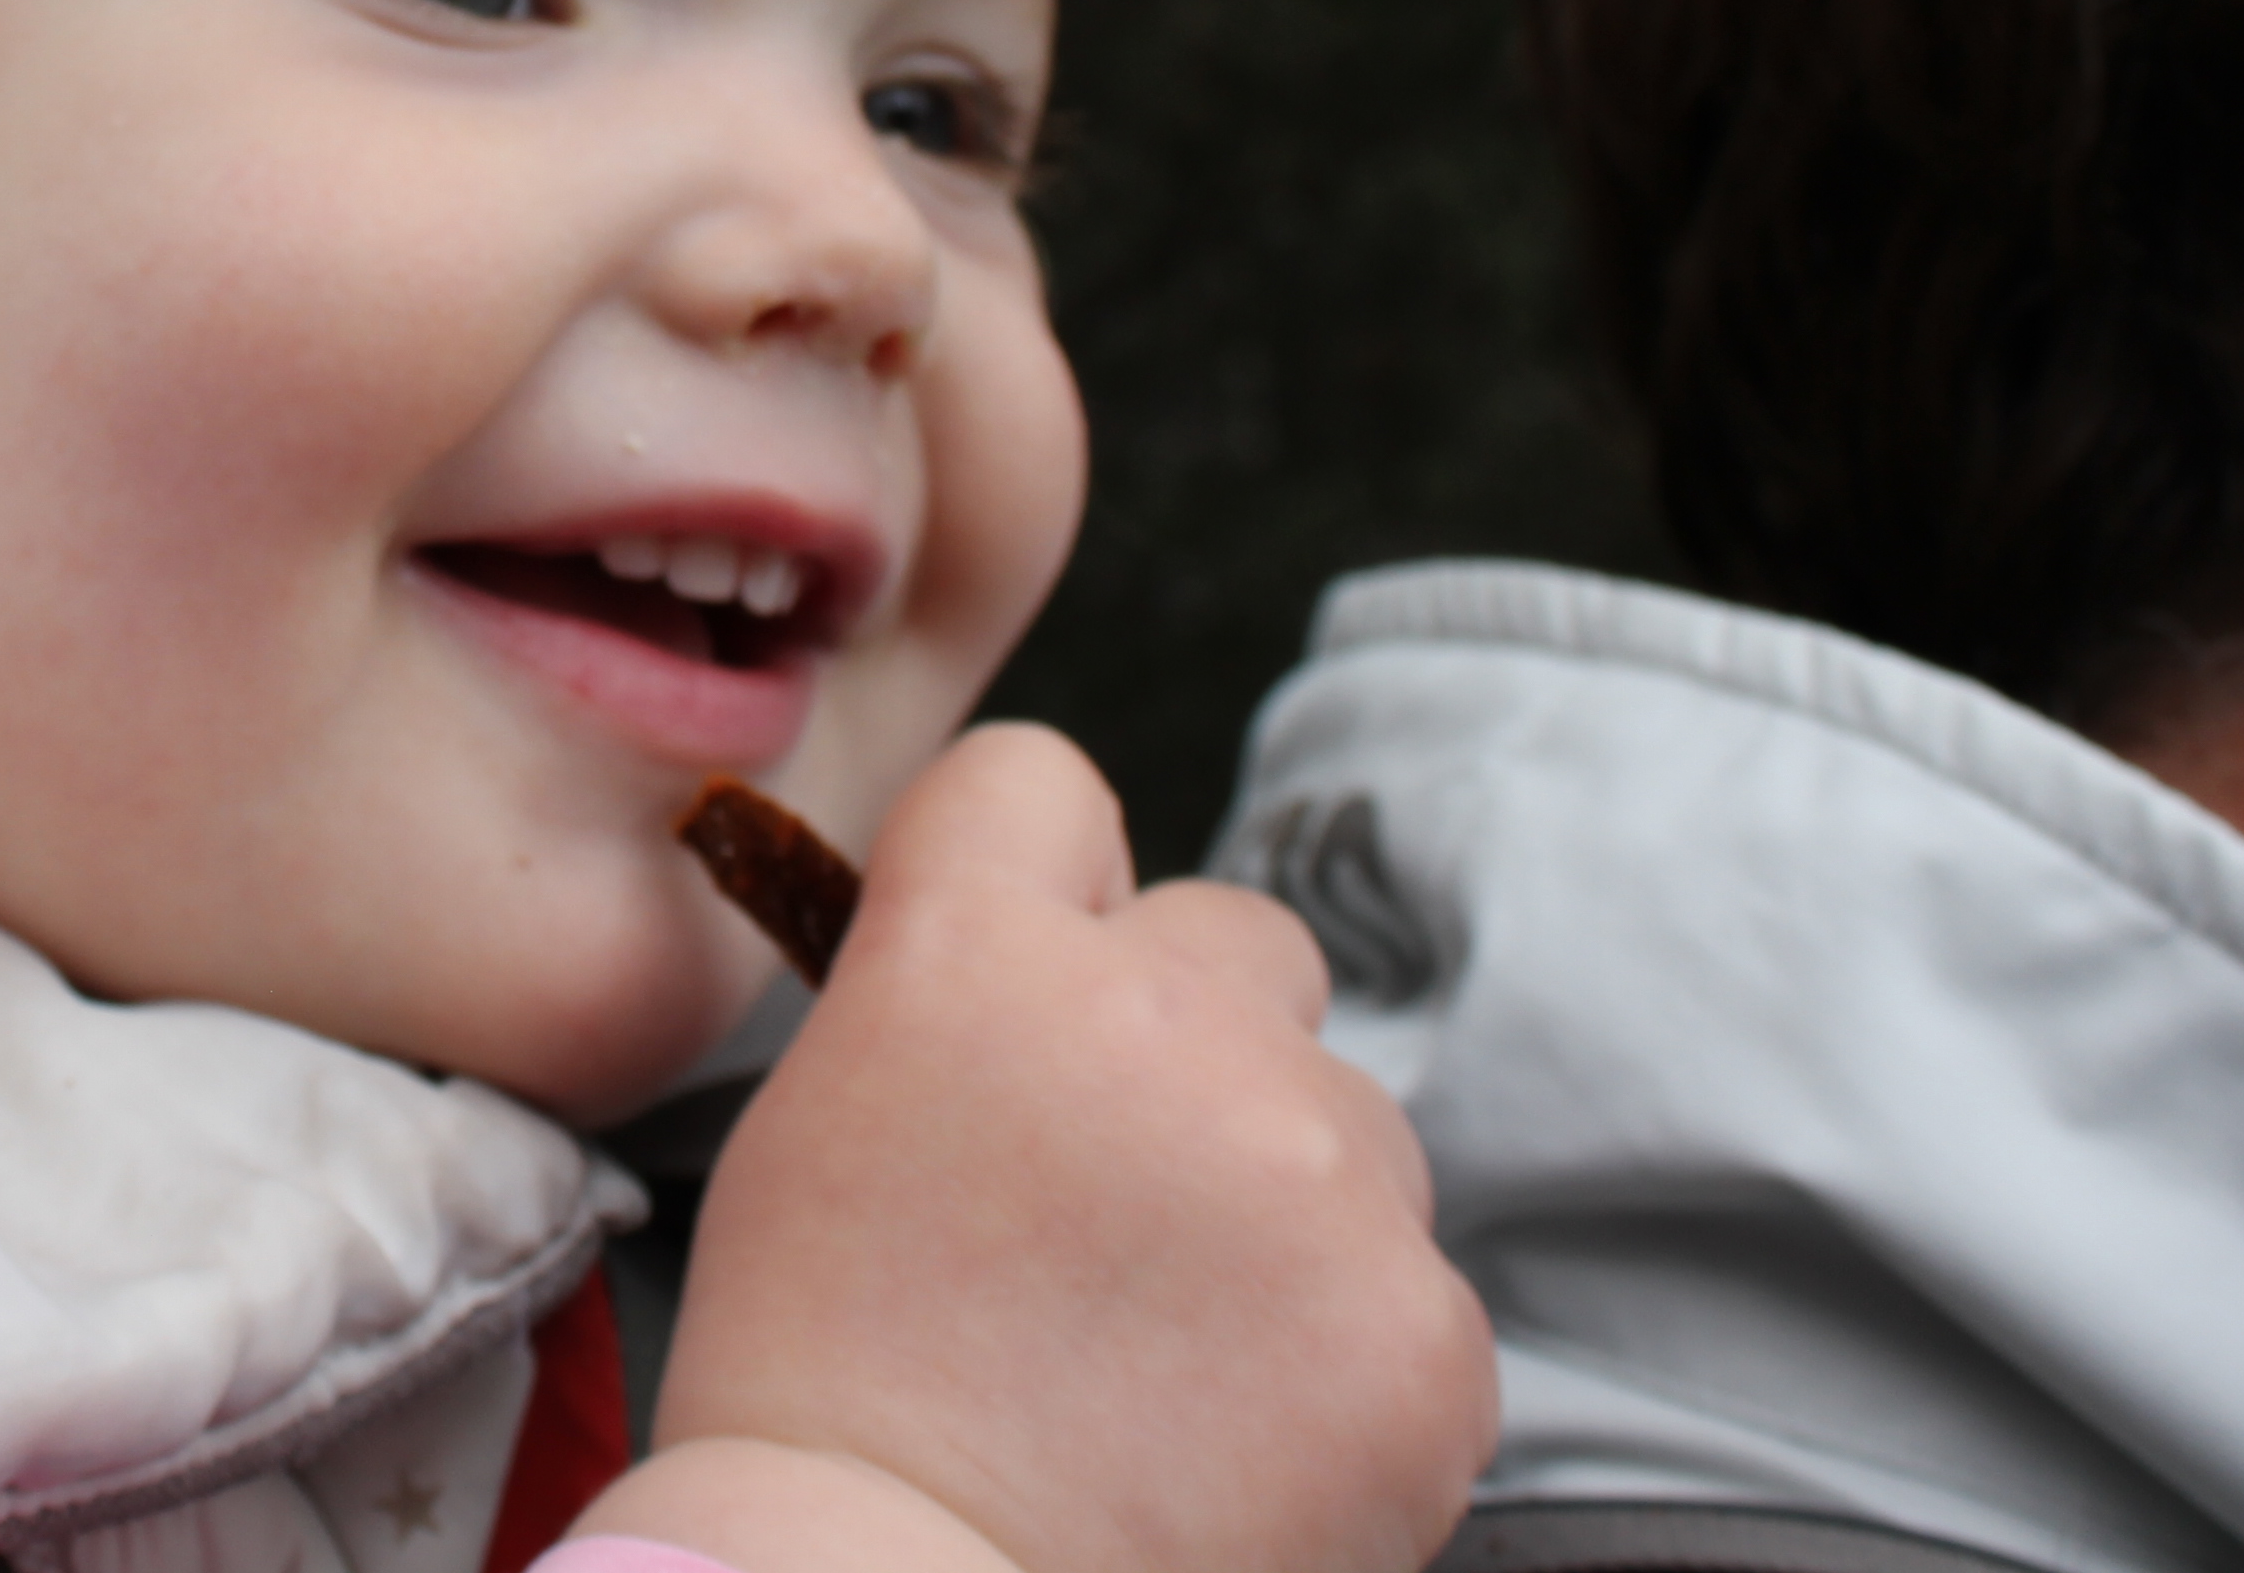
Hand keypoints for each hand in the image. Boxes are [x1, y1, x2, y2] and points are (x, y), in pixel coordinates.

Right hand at [579, 725, 1492, 1572]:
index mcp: (978, 955)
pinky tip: (1238, 1461)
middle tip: (1118, 1214)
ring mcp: (1314, 1174)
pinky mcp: (1422, 1332)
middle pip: (1242, 943)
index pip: (1045, 783)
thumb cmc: (823, 1398)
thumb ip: (957, 1006)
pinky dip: (1350, 1378)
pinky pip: (1415, 1304)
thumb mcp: (821, 1129)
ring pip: (1348, 1131)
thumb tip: (1065, 987)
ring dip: (1286, 1220)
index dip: (1043, 882)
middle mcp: (1162, 1021)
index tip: (1032, 977)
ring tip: (1169, 1377)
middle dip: (1200, 1049)